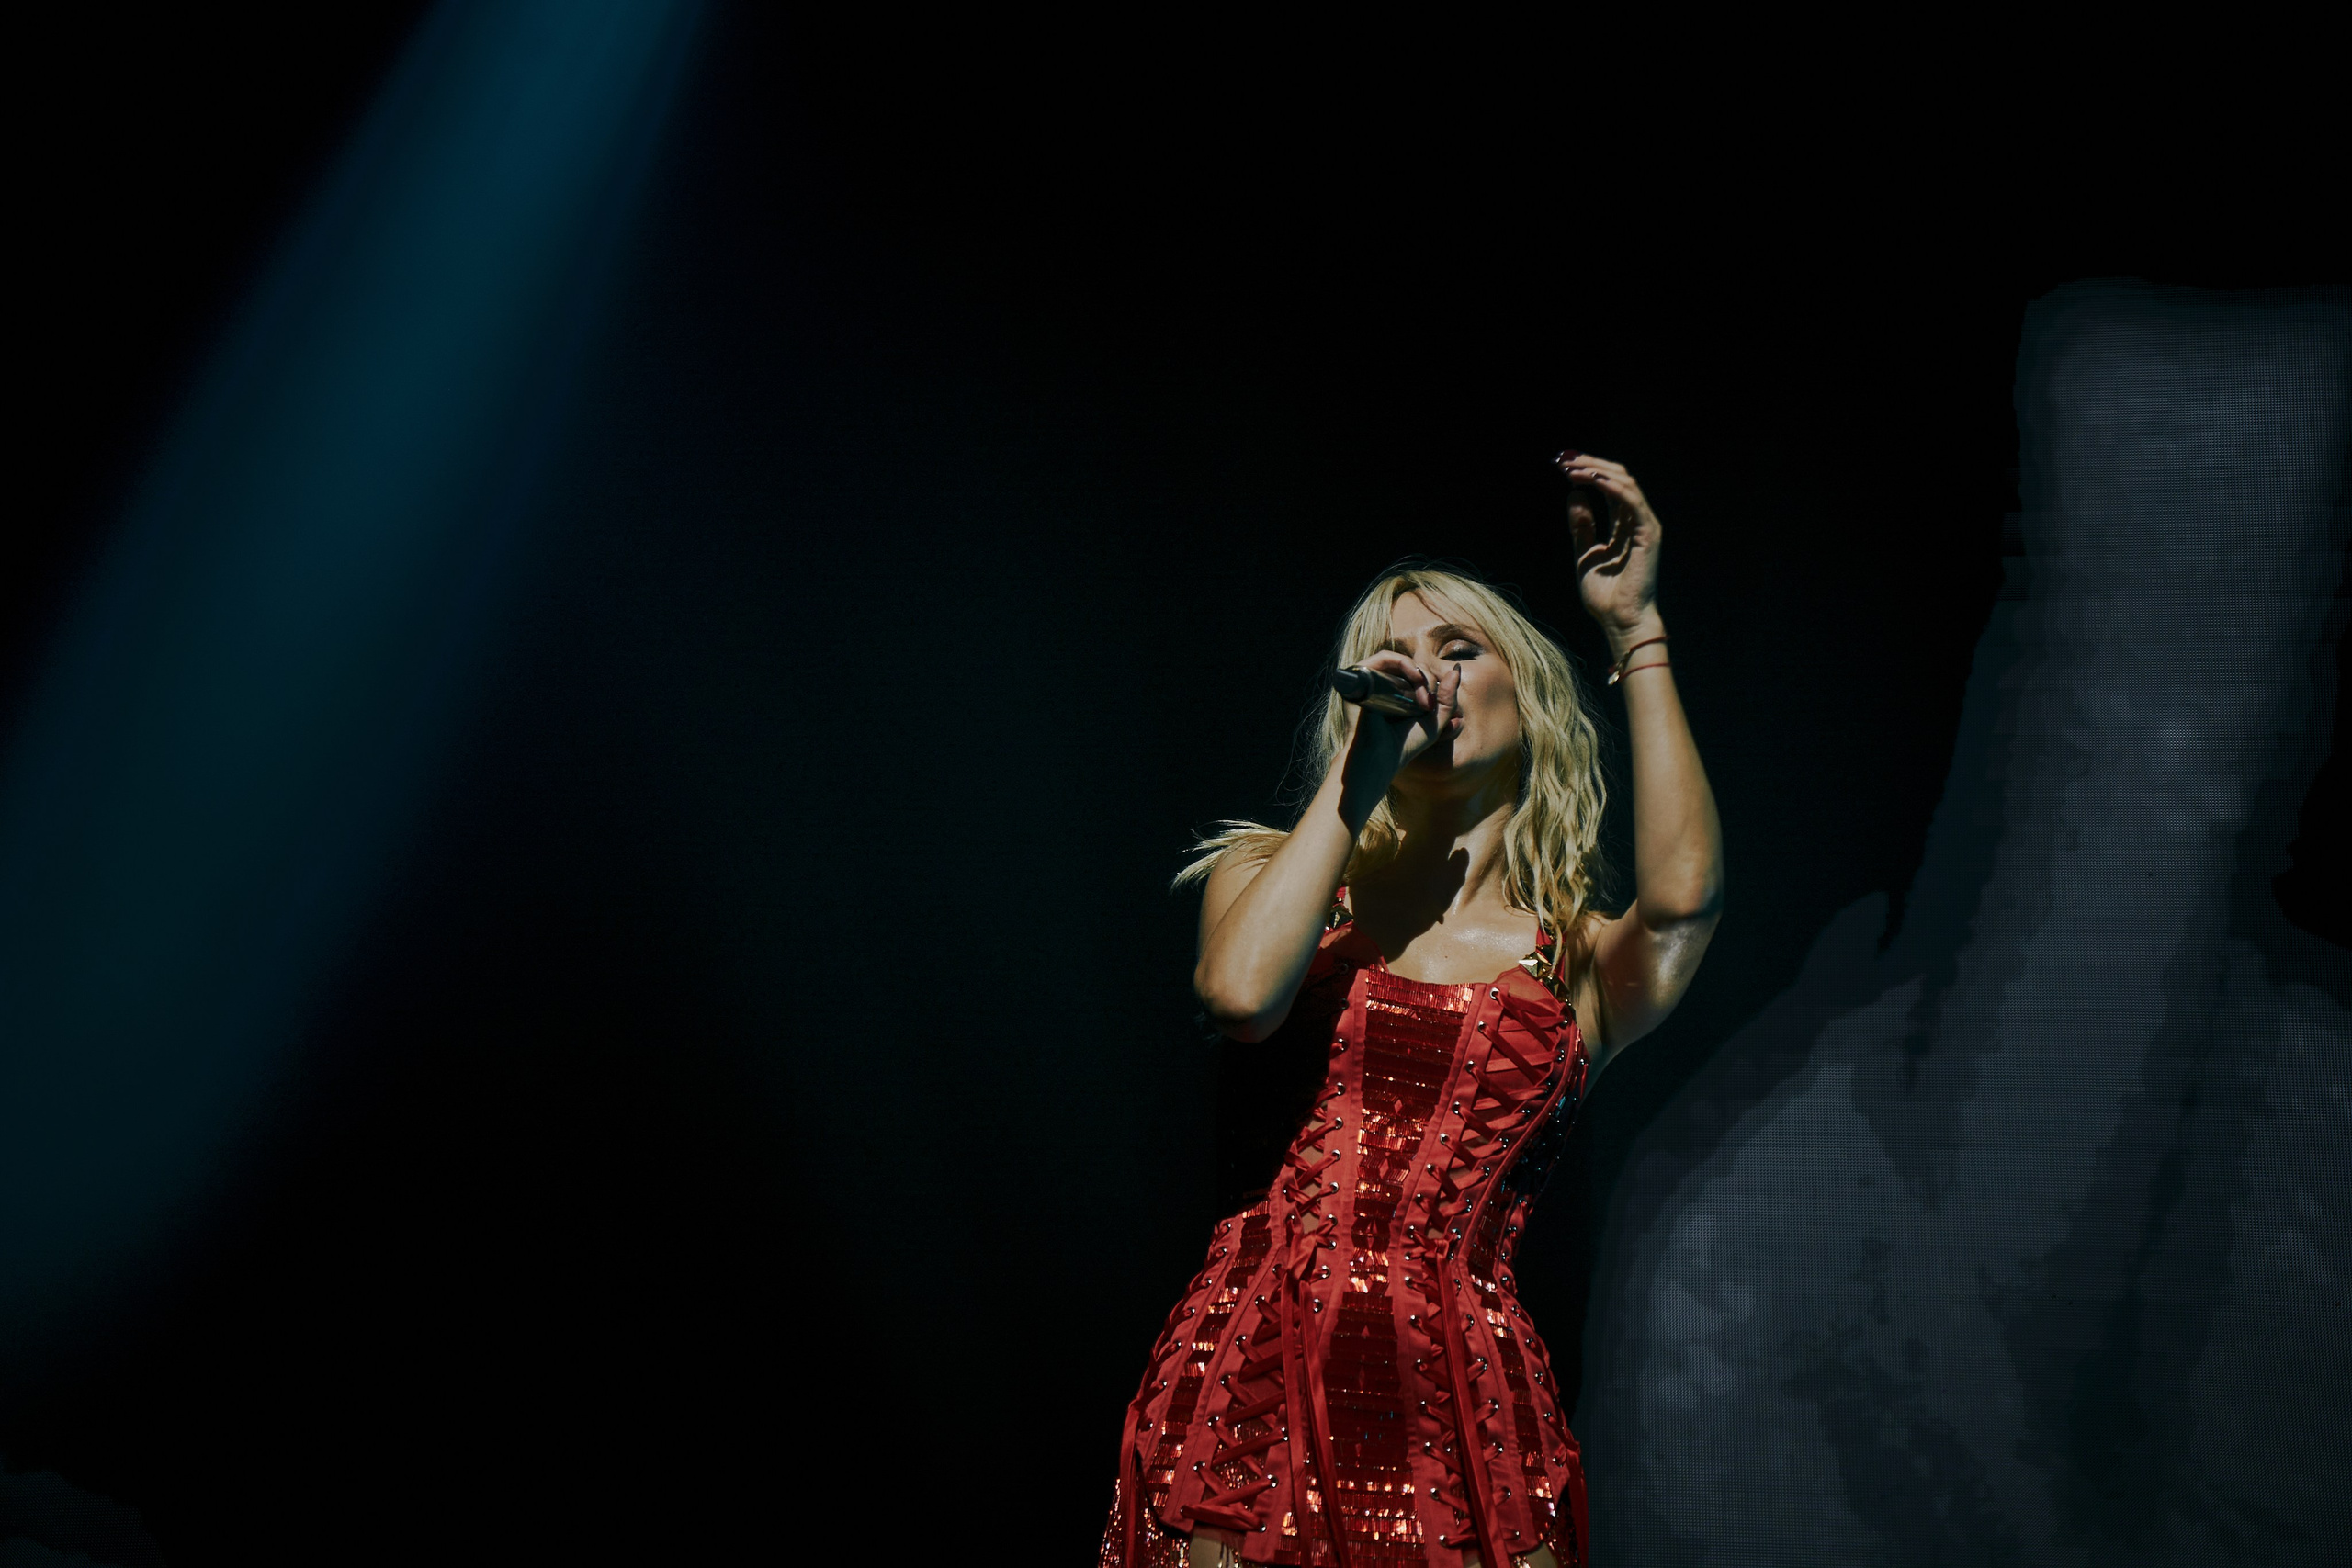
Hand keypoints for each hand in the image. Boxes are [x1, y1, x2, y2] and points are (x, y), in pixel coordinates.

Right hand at [1338, 650, 1462, 801]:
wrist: (1380, 758)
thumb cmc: (1406, 744)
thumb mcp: (1435, 720)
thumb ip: (1448, 696)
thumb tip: (1456, 668)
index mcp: (1398, 694)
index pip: (1418, 675)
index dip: (1431, 683)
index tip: (1433, 706)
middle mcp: (1383, 686)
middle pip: (1410, 667)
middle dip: (1427, 680)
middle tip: (1428, 705)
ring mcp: (1371, 681)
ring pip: (1400, 661)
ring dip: (1418, 673)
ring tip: (1422, 696)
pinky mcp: (1360, 678)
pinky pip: (1383, 658)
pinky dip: (1402, 663)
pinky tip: (1413, 678)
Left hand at [1556, 451, 1662, 634]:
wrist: (1619, 620)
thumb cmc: (1605, 594)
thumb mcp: (1584, 554)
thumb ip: (1582, 526)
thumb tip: (1575, 494)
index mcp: (1623, 524)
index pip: (1608, 486)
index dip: (1587, 470)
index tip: (1562, 463)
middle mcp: (1636, 520)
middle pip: (1617, 478)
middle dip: (1590, 464)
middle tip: (1563, 459)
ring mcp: (1645, 526)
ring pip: (1626, 484)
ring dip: (1597, 471)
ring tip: (1572, 468)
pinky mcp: (1648, 534)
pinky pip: (1632, 502)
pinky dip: (1613, 487)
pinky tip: (1592, 480)